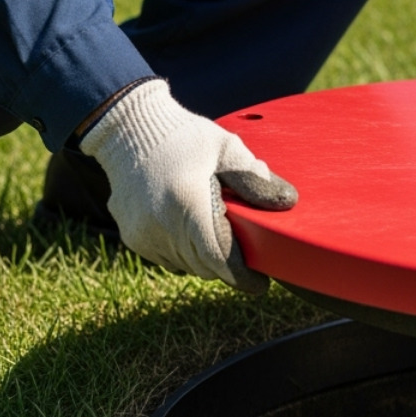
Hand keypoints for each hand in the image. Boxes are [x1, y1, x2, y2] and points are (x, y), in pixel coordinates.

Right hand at [79, 79, 296, 292]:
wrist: (129, 132)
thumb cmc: (184, 137)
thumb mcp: (226, 148)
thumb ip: (254, 178)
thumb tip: (287, 202)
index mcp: (188, 203)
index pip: (219, 258)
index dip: (242, 277)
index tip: (260, 284)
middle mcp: (161, 224)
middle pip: (206, 267)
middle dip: (229, 266)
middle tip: (248, 255)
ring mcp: (143, 234)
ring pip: (187, 266)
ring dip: (207, 260)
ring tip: (222, 236)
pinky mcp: (132, 237)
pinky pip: (168, 259)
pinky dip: (185, 253)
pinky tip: (194, 230)